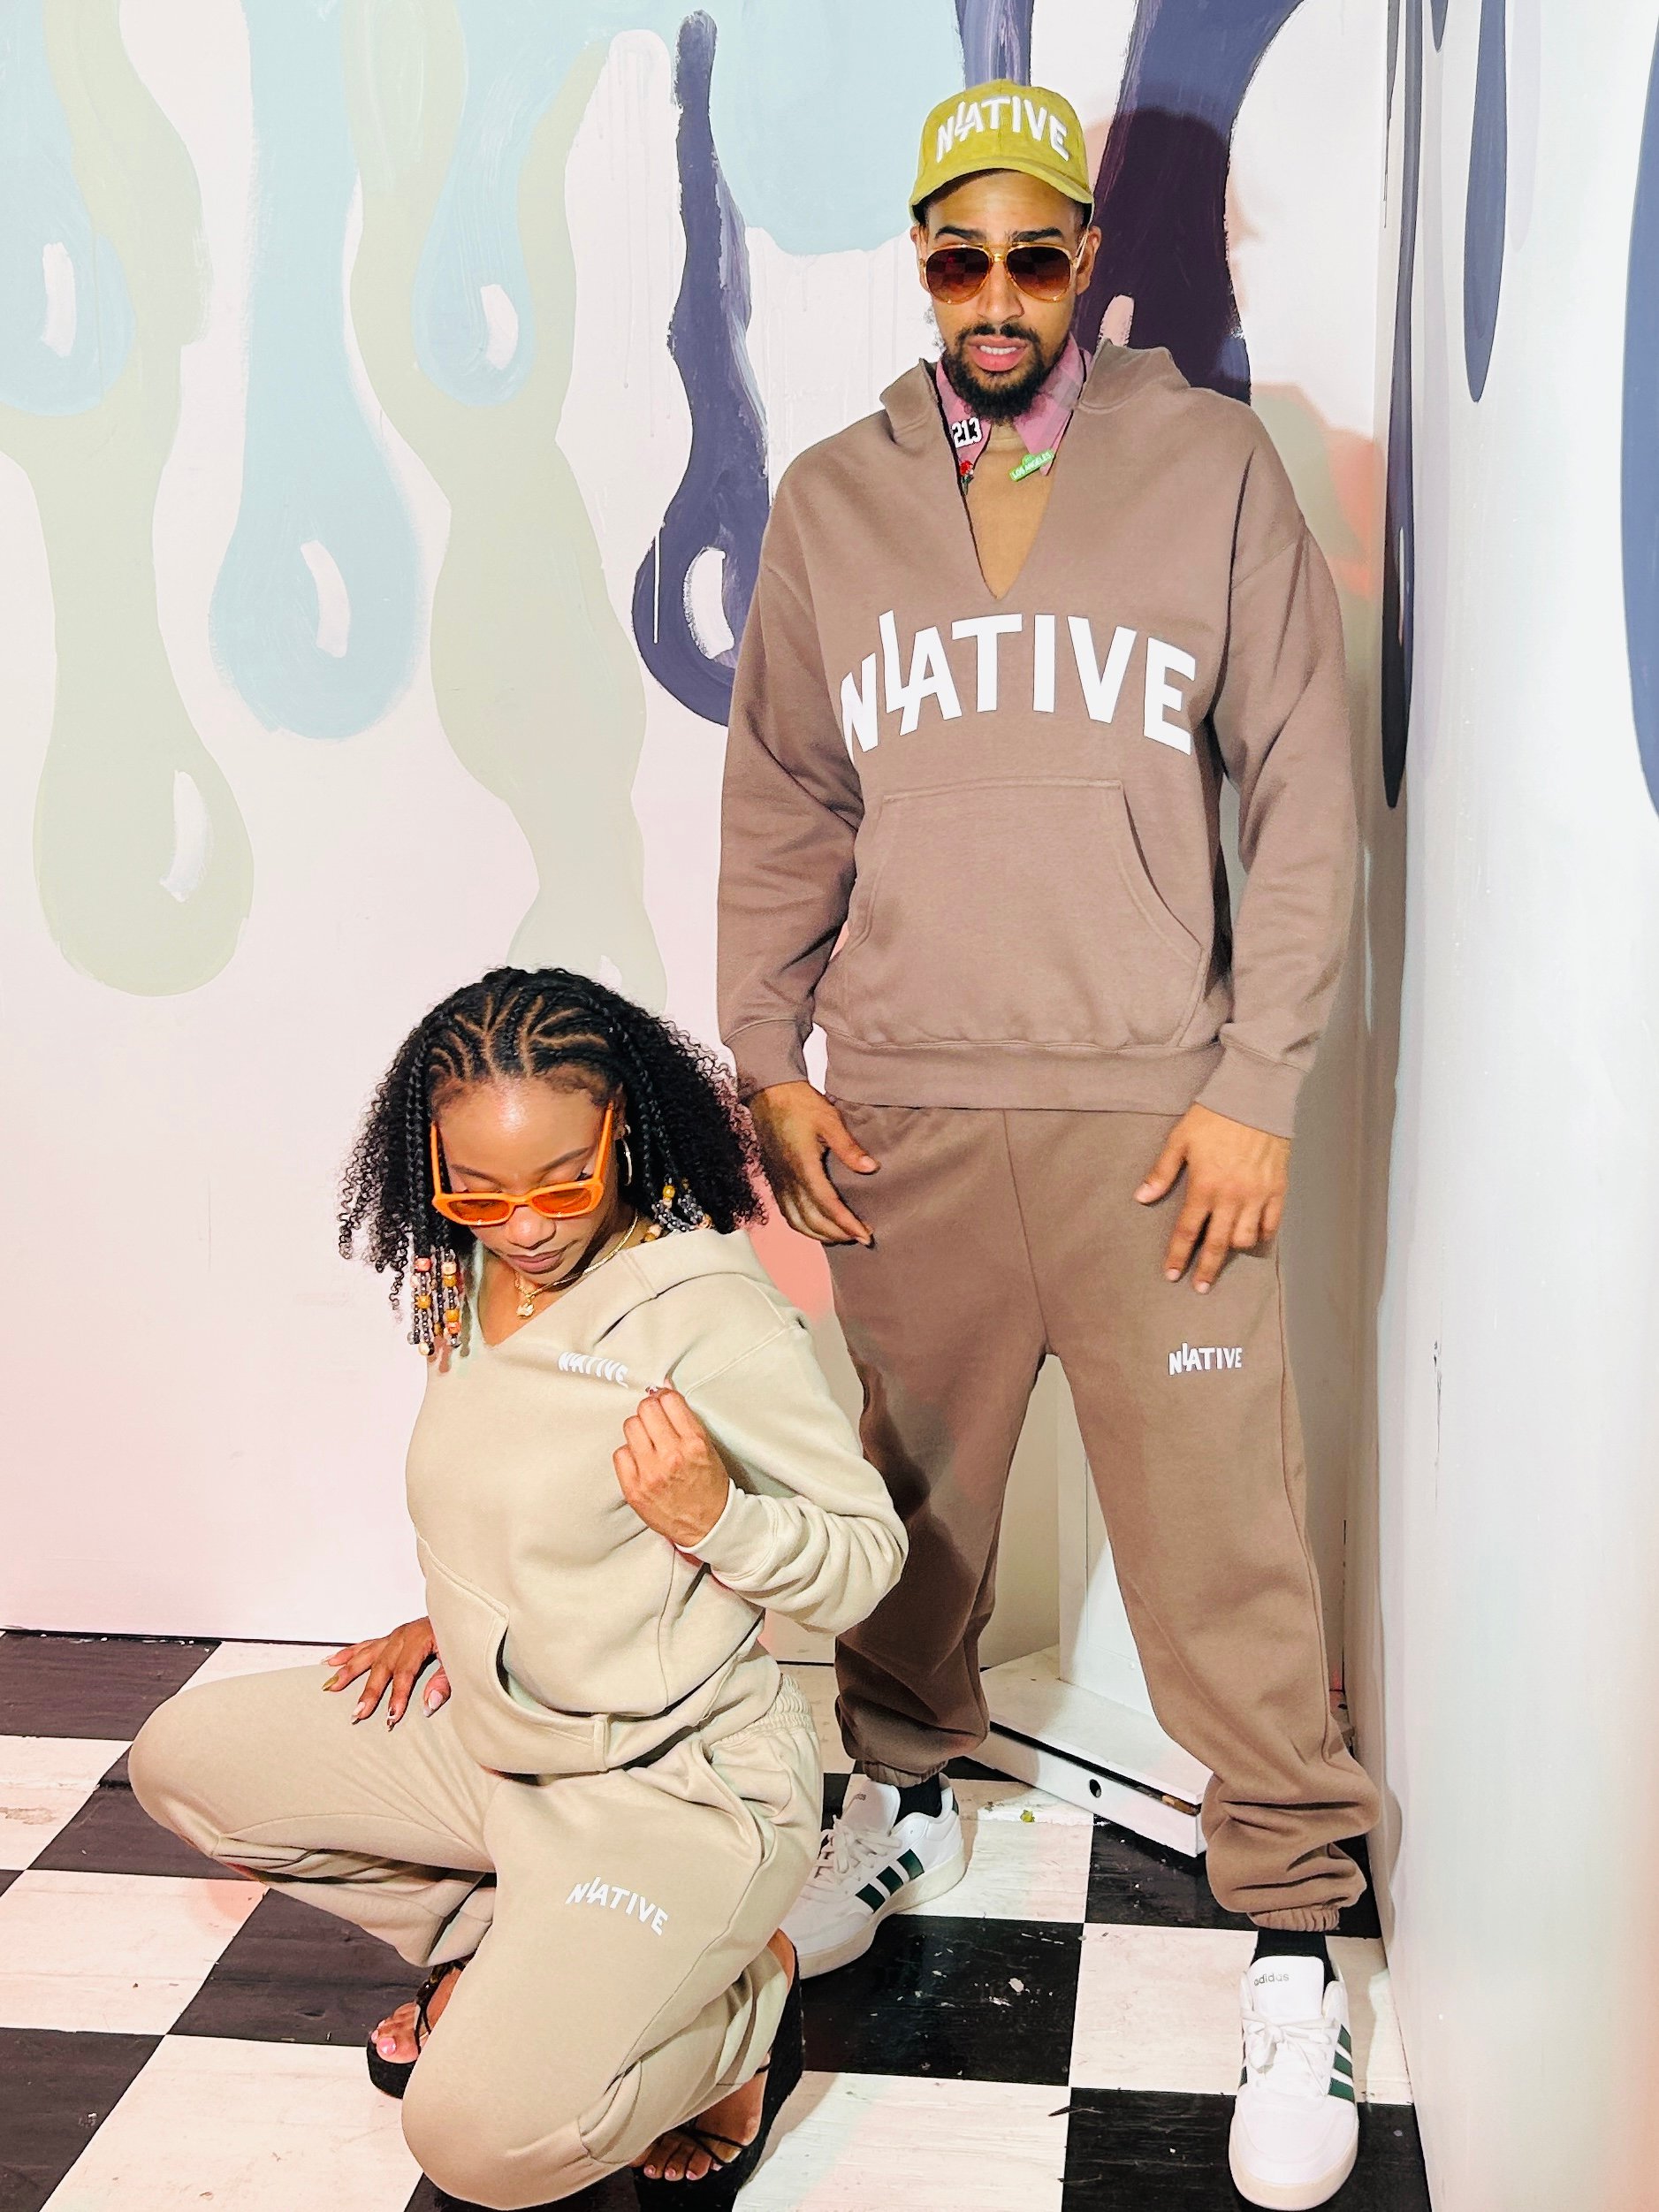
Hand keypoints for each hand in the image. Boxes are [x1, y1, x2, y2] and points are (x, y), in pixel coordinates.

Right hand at [323, 1617, 449, 1725]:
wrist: (462, 1613)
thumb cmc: (461, 1636)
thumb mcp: (460, 1659)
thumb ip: (445, 1681)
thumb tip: (429, 1704)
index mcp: (421, 1638)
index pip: (405, 1672)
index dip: (398, 1695)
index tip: (391, 1716)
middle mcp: (405, 1634)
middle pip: (383, 1665)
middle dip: (370, 1691)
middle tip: (358, 1713)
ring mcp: (397, 1634)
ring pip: (368, 1654)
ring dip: (350, 1671)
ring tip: (333, 1686)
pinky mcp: (393, 1636)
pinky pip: (367, 1645)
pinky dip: (349, 1653)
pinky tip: (333, 1661)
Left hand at [614, 1388, 732, 1550]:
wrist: (710, 1525)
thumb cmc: (710, 1488)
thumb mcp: (708, 1448)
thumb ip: (684, 1420)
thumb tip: (664, 1391)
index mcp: (694, 1443)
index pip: (669, 1400)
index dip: (664, 1397)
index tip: (663, 1402)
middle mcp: (672, 1456)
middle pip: (645, 1409)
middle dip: (650, 1411)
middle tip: (654, 1421)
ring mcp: (650, 1473)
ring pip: (630, 1427)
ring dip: (639, 1430)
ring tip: (648, 1442)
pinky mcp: (634, 1489)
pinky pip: (619, 1454)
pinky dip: (628, 1454)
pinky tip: (640, 1460)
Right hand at [749, 1081, 876, 1245]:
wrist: (769, 1094)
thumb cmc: (800, 1103)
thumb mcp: (829, 1120)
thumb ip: (849, 1148)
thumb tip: (871, 1168)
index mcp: (803, 1166)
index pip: (827, 1205)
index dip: (847, 1224)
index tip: (865, 1235)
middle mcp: (788, 1179)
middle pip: (812, 1221)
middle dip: (837, 1234)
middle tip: (860, 1238)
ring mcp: (779, 1181)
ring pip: (797, 1221)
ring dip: (819, 1235)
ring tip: (842, 1237)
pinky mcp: (775, 1180)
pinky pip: (787, 1213)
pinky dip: (803, 1226)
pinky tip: (817, 1225)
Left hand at [1135, 1103, 1289, 1292]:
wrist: (1255, 1097)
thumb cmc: (1213, 1116)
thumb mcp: (1179, 1140)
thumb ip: (1161, 1172)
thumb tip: (1141, 1197)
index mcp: (1204, 1186)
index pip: (1187, 1231)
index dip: (1178, 1255)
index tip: (1172, 1275)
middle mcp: (1231, 1197)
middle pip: (1218, 1244)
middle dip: (1207, 1269)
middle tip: (1201, 1288)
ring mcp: (1257, 1194)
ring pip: (1246, 1237)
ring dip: (1234, 1249)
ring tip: (1227, 1253)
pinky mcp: (1278, 1188)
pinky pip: (1272, 1223)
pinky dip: (1264, 1235)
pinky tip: (1256, 1239)